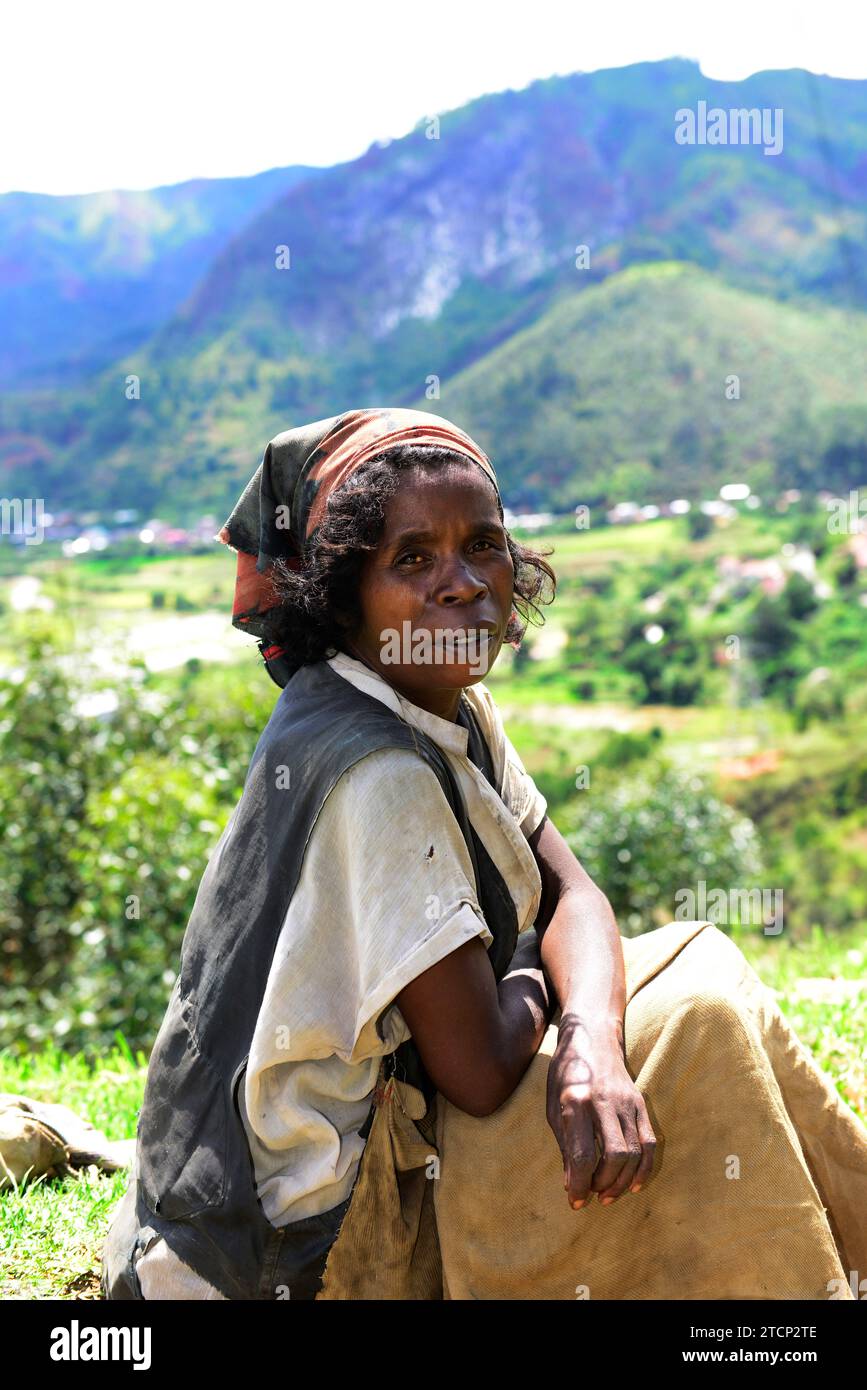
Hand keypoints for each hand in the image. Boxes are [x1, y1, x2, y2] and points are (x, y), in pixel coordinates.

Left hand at [546, 1012, 655, 1209]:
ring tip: (608, 1194)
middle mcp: (604, 1101)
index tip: (575, 1201)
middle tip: (592, 1195)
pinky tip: (634, 1183)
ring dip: (623, 1181)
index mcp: (576, 1101)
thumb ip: (564, 1144)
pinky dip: (644, 1168)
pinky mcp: (640, 1103)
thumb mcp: (553, 1106)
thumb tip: (571, 1183)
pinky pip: (649, 1142)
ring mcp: (626, 1101)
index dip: (579, 1184)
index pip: (582, 1155)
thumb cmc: (566, 1073)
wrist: (592, 1037)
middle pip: (614, 1156)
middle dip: (603, 1184)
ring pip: (635, 1152)